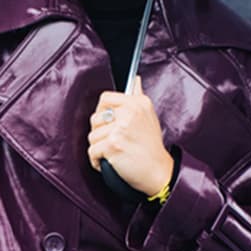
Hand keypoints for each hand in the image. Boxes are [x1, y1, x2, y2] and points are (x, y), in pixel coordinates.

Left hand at [87, 77, 173, 195]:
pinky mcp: (113, 144)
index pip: (105, 98)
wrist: (158, 172)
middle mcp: (129, 112)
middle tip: (113, 142)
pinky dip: (97, 161)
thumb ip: (138, 96)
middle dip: (100, 133)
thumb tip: (135, 79)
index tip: (108, 124)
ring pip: (92, 136)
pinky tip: (110, 162)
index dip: (102, 112)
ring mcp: (120, 128)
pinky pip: (92, 152)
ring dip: (99, 149)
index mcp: (137, 102)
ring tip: (114, 153)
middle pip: (95, 118)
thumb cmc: (151, 147)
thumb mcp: (149, 116)